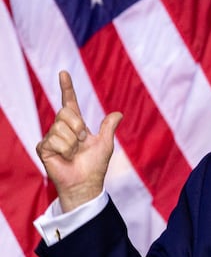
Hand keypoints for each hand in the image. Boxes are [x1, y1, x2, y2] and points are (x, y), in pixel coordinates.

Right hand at [36, 71, 122, 211]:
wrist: (86, 183)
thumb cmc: (95, 166)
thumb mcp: (106, 143)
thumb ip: (109, 127)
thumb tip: (119, 113)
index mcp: (76, 125)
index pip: (69, 102)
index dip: (67, 88)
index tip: (64, 73)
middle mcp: (62, 128)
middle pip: (65, 112)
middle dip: (78, 127)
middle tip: (82, 142)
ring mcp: (52, 137)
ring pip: (60, 127)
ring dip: (73, 142)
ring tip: (74, 153)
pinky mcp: (44, 147)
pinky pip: (55, 140)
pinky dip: (65, 149)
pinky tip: (66, 158)